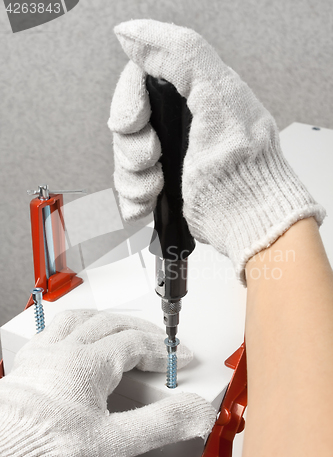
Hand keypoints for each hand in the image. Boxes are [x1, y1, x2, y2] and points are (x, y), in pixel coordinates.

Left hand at [0, 310, 215, 456]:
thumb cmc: (43, 451)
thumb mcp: (113, 442)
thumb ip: (160, 424)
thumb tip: (194, 412)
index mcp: (88, 363)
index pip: (136, 343)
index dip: (163, 349)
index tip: (179, 357)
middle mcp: (65, 350)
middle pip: (111, 323)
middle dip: (141, 329)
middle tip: (157, 339)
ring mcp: (44, 354)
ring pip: (80, 317)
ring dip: (106, 318)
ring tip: (120, 325)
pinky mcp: (28, 364)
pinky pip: (54, 328)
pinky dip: (75, 325)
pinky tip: (75, 335)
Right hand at [109, 20, 324, 283]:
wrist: (248, 221)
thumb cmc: (243, 168)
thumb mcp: (218, 98)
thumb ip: (181, 56)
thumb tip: (133, 35)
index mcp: (193, 97)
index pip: (138, 83)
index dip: (128, 103)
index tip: (134, 123)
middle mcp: (180, 125)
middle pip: (127, 125)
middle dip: (133, 148)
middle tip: (153, 158)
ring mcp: (171, 158)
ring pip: (125, 160)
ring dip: (134, 178)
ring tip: (157, 186)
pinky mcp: (166, 187)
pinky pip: (130, 189)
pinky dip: (134, 199)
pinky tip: (150, 202)